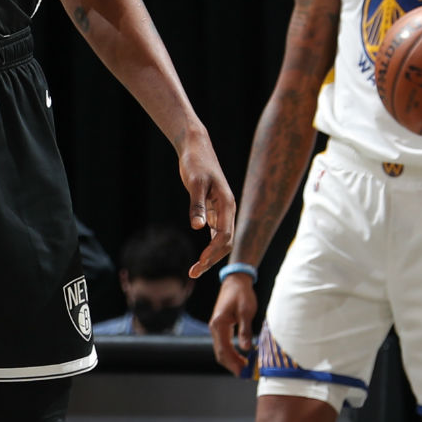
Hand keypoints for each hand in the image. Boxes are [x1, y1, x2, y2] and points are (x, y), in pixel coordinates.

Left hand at [177, 131, 235, 276]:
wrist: (196, 148)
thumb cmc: (196, 163)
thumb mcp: (194, 182)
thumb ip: (197, 205)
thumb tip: (198, 227)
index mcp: (227, 205)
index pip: (224, 235)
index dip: (212, 252)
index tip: (199, 263)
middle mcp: (227, 210)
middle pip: (225, 242)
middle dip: (212, 259)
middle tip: (194, 273)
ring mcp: (221, 211)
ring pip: (221, 239)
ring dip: (211, 255)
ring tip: (195, 269)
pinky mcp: (213, 209)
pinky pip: (215, 232)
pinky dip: (209, 245)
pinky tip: (201, 256)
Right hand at [208, 272, 259, 376]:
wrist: (235, 282)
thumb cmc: (241, 294)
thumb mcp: (246, 312)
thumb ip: (245, 331)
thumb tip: (246, 349)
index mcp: (218, 324)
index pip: (224, 350)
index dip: (234, 363)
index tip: (244, 372)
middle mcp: (214, 327)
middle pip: (220, 353)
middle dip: (232, 365)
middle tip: (245, 374)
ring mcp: (216, 327)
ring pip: (220, 350)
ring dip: (231, 360)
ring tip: (245, 368)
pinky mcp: (220, 327)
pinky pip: (223, 344)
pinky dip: (231, 353)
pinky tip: (241, 356)